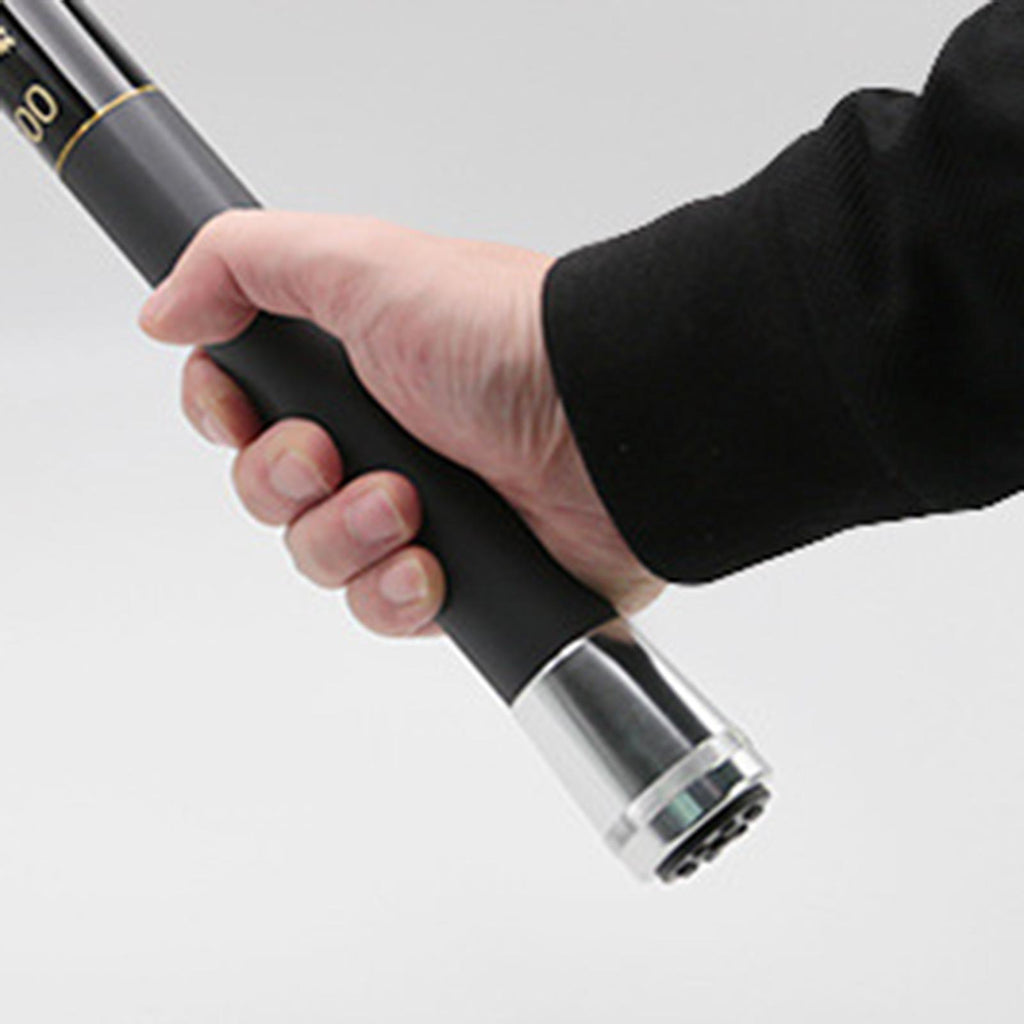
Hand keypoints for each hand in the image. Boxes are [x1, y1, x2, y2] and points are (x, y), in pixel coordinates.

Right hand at [140, 211, 664, 636]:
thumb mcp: (364, 265)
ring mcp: (419, 513)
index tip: (243, 408)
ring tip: (408, 506)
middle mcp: (380, 440)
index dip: (226, 416)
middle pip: (270, 492)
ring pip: (318, 559)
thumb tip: (166, 310)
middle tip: (338, 459)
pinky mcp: (460, 577)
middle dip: (288, 483)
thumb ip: (247, 263)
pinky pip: (383, 610)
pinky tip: (429, 569)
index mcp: (352, 370)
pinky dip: (394, 595)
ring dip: (345, 538)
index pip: (243, 407)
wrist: (613, 422)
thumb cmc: (507, 340)